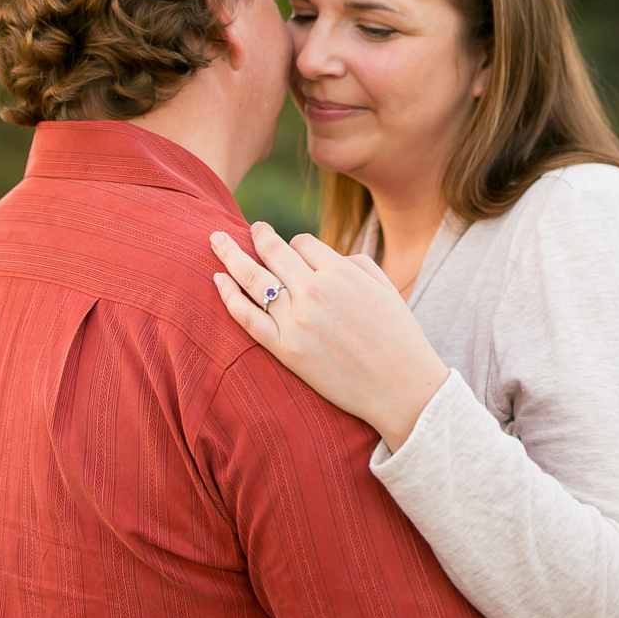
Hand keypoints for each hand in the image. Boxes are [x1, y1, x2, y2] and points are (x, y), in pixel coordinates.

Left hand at [210, 222, 448, 450]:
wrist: (402, 389)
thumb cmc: (398, 336)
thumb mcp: (384, 286)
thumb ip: (354, 262)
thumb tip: (326, 256)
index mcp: (340, 272)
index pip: (302, 242)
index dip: (297, 244)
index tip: (298, 252)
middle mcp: (314, 291)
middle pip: (272, 252)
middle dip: (257, 235)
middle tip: (248, 228)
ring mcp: (296, 321)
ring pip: (253, 278)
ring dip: (230, 254)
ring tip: (216, 239)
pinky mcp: (286, 350)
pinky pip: (247, 317)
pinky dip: (228, 296)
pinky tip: (217, 279)